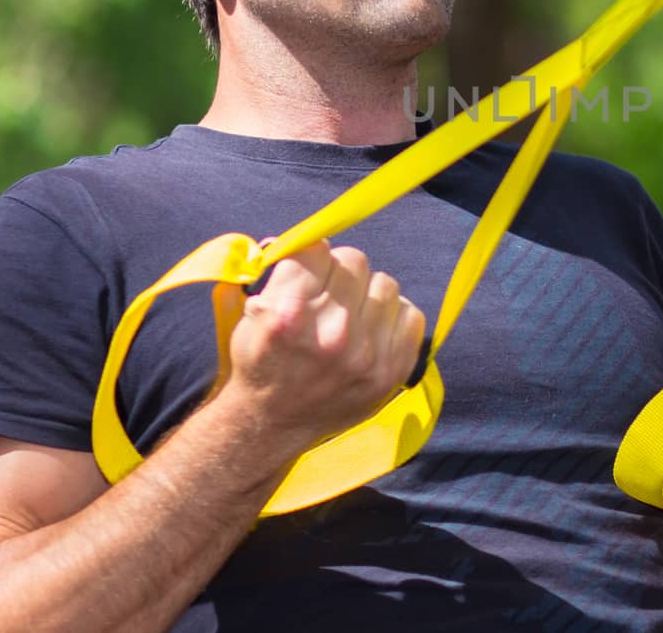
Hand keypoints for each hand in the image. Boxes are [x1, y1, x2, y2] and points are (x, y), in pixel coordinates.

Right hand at [220, 240, 425, 453]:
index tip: (309, 271)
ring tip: (351, 315)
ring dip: (368, 293)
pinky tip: (372, 331)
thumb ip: (280, 273)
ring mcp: (365, 354)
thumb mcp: (251, 315)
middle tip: (329, 293)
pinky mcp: (391, 370)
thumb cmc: (261, 362)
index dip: (312, 257)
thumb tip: (305, 237)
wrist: (273, 424)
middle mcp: (331, 333)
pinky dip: (393, 317)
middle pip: (354, 260)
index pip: (317, 248)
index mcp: (288, 316)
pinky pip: (411, 313)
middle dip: (339, 272)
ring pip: (385, 283)